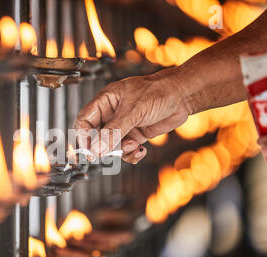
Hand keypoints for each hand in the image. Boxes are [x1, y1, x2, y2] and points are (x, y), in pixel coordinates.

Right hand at [74, 68, 192, 163]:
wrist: (182, 96)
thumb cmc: (157, 92)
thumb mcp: (133, 111)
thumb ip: (113, 131)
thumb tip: (96, 149)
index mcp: (105, 101)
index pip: (84, 121)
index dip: (83, 136)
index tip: (89, 151)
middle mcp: (111, 114)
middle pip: (95, 136)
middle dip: (103, 147)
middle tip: (111, 153)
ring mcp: (123, 125)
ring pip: (111, 146)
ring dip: (120, 151)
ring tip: (133, 146)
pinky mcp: (135, 134)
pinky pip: (125, 150)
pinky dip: (131, 154)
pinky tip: (140, 150)